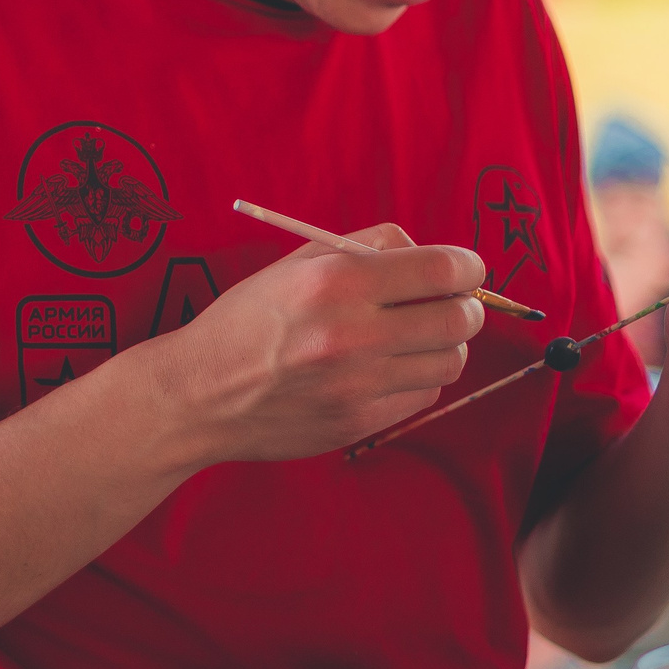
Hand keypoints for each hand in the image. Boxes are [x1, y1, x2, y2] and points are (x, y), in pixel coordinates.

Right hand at [145, 224, 486, 465]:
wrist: (200, 393)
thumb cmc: (248, 319)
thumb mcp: (295, 263)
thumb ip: (365, 246)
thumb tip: (428, 252)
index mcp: (336, 281)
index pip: (443, 269)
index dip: (469, 267)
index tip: (465, 270)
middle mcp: (351, 333)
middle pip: (460, 319)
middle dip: (464, 307)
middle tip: (446, 304)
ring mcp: (357, 385)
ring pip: (449, 361)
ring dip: (442, 345)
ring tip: (411, 338)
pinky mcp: (358, 423)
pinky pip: (423, 395)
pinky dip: (417, 378)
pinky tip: (386, 369)